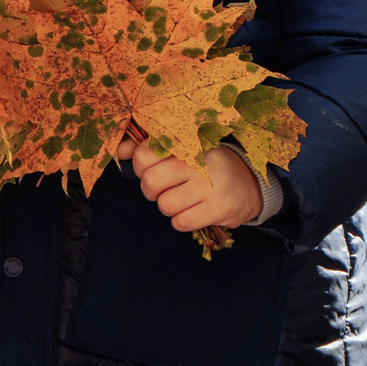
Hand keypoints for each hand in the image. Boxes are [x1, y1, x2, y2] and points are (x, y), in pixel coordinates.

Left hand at [122, 138, 263, 232]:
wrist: (250, 184)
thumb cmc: (205, 164)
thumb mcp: (181, 149)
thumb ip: (147, 148)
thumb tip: (117, 150)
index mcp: (187, 143)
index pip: (145, 155)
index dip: (141, 165)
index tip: (151, 167)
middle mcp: (199, 163)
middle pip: (150, 182)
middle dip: (151, 189)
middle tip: (164, 187)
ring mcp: (211, 187)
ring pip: (164, 205)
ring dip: (168, 206)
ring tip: (183, 198)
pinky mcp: (220, 209)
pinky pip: (181, 222)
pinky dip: (181, 220)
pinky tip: (193, 210)